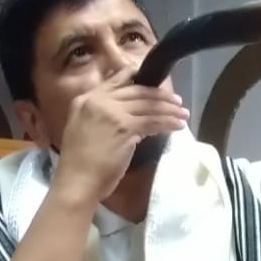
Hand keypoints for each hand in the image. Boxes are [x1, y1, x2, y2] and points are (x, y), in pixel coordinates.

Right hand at [54, 73, 188, 205]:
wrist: (76, 181)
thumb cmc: (80, 163)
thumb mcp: (84, 129)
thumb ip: (101, 115)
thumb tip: (127, 113)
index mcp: (85, 99)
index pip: (117, 79)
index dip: (141, 79)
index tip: (157, 86)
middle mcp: (98, 100)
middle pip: (137, 90)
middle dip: (161, 95)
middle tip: (177, 101)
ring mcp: (111, 112)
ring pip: (148, 105)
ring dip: (169, 109)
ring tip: (183, 114)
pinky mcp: (124, 127)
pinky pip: (152, 121)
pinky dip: (167, 122)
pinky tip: (177, 126)